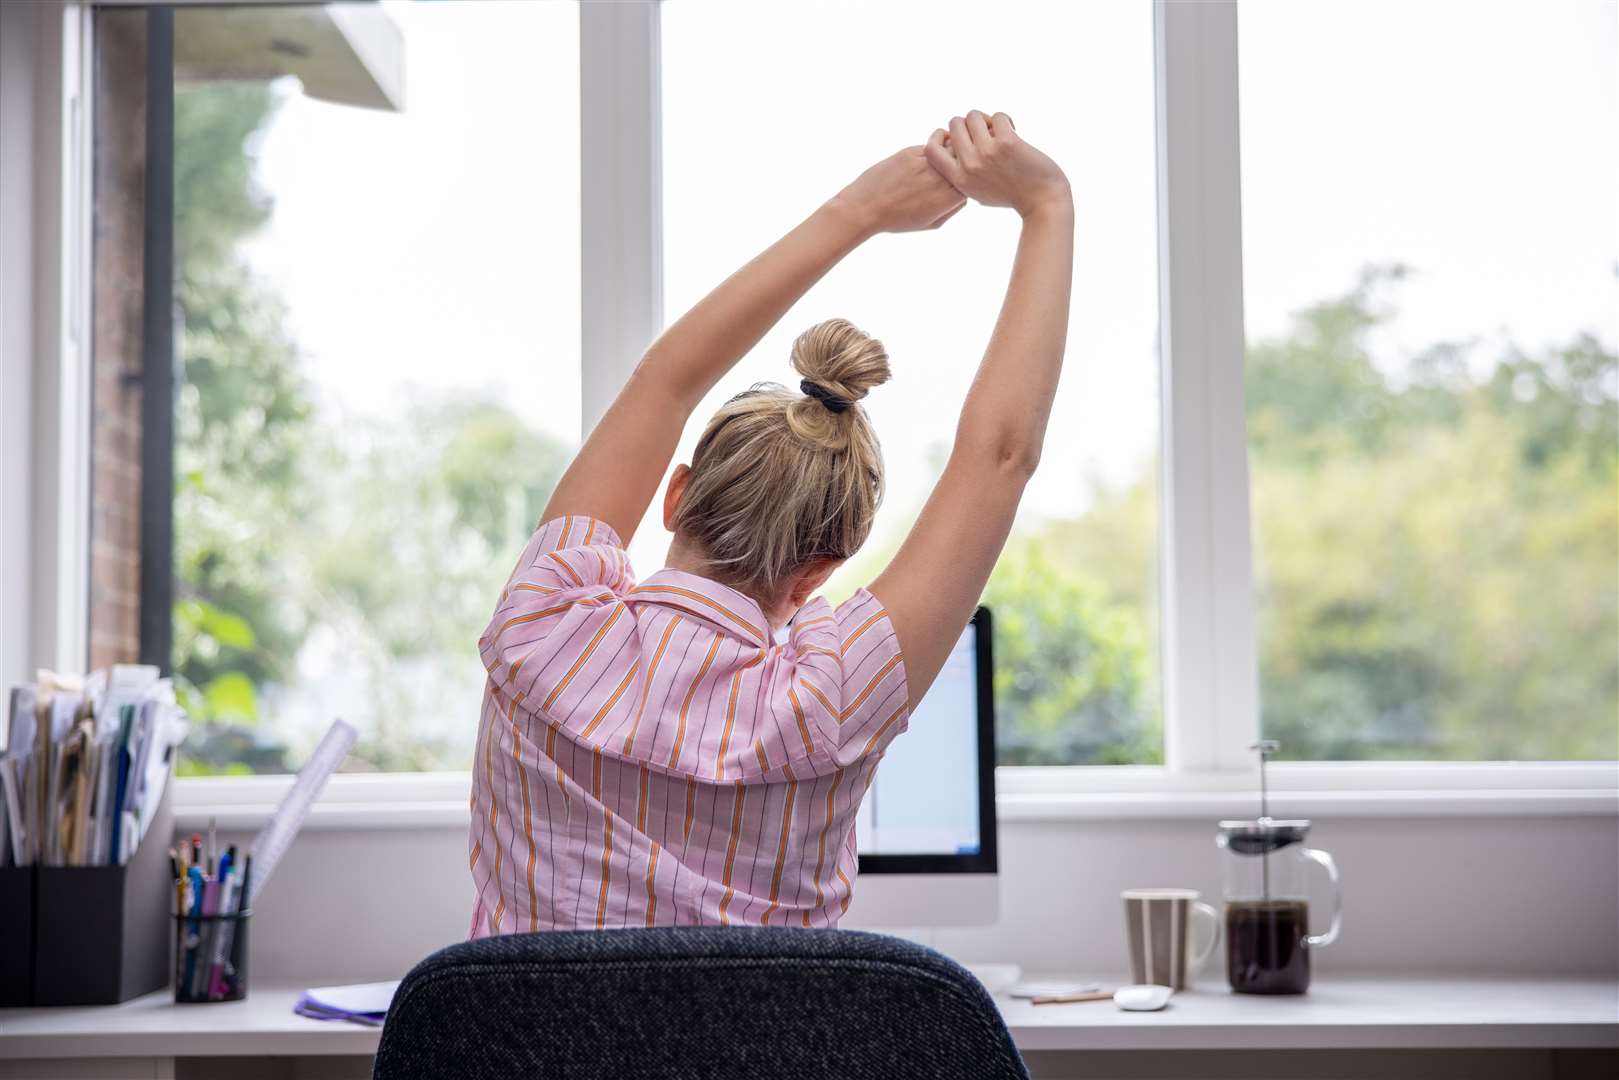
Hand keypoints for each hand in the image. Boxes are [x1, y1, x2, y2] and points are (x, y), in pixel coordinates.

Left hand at [832, 146, 967, 234]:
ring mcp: (926, 164)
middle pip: (964, 161)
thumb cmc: (898, 219)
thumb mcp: (930, 223)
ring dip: (951, 149)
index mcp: (947, 199)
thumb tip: (965, 194)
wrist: (865, 208)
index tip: (964, 178)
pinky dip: (935, 146)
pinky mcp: (911, 152)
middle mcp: (939, 180)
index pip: (972, 181)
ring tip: (947, 154)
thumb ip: (952, 209)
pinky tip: (930, 152)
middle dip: (964, 160)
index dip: (970, 179)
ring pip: (950, 149)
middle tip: (961, 159)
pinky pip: (931, 145)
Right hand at [925, 111, 1069, 217]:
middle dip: (969, 123)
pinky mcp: (1007, 142)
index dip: (941, 137)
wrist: (1042, 201)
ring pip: (974, 115)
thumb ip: (963, 174)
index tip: (958, 138)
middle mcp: (969, 165)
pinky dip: (1005, 120)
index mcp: (959, 179)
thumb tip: (953, 146)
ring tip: (999, 130)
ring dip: (987, 118)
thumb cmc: (1011, 196)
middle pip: (955, 124)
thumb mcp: (977, 191)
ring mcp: (987, 153)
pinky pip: (998, 116)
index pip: (930, 150)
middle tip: (985, 132)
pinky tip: (1013, 130)